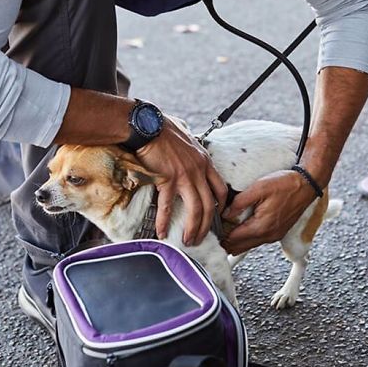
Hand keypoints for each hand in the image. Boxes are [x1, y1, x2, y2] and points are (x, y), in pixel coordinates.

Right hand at [136, 117, 226, 245]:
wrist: (147, 125)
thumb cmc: (162, 128)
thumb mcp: (186, 136)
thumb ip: (191, 148)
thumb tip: (188, 147)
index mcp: (204, 161)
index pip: (220, 188)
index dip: (221, 205)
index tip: (216, 215)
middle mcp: (199, 170)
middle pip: (210, 204)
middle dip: (206, 225)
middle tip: (200, 238)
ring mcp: (185, 176)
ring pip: (195, 209)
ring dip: (192, 228)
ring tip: (188, 240)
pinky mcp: (168, 179)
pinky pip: (168, 206)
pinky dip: (165, 221)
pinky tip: (163, 232)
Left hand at [222, 170, 316, 254]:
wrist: (307, 185)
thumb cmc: (285, 184)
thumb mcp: (258, 188)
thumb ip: (239, 203)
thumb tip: (225, 214)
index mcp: (261, 227)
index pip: (233, 240)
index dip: (219, 235)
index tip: (211, 228)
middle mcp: (268, 236)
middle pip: (238, 247)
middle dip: (225, 241)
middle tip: (214, 230)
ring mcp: (274, 236)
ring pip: (248, 245)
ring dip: (235, 240)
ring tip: (224, 228)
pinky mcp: (277, 232)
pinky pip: (257, 240)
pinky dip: (246, 237)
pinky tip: (240, 227)